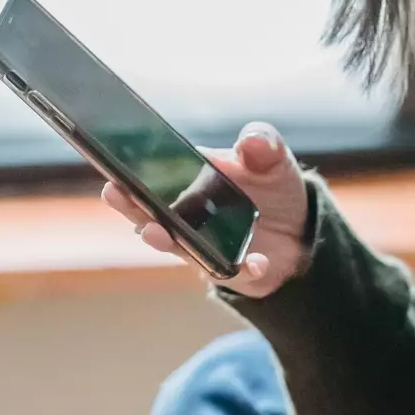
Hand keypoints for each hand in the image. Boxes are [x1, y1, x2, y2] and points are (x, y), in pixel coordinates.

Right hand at [100, 122, 309, 296]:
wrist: (301, 228)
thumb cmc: (272, 187)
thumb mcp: (272, 158)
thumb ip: (262, 144)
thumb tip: (251, 140)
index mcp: (189, 184)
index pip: (151, 180)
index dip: (130, 176)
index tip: (113, 170)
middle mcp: (187, 219)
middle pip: (150, 215)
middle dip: (131, 206)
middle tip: (115, 194)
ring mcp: (204, 248)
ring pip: (178, 247)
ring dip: (166, 240)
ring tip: (156, 232)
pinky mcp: (232, 272)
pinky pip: (232, 274)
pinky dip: (241, 270)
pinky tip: (253, 263)